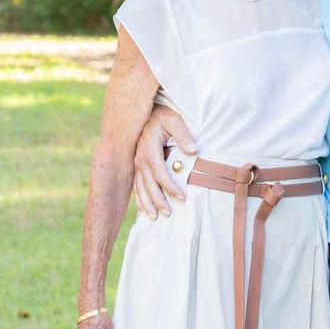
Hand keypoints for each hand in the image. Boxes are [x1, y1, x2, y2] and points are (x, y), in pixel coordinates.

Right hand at [132, 103, 196, 218]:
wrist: (143, 110)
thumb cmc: (162, 115)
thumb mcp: (174, 120)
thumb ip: (183, 135)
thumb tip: (193, 150)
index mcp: (150, 149)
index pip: (161, 173)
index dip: (171, 187)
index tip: (182, 198)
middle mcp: (140, 158)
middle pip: (149, 185)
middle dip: (158, 201)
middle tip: (169, 214)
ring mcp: (136, 162)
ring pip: (140, 187)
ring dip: (147, 203)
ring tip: (154, 218)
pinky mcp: (135, 164)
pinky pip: (135, 185)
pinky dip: (139, 198)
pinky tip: (142, 209)